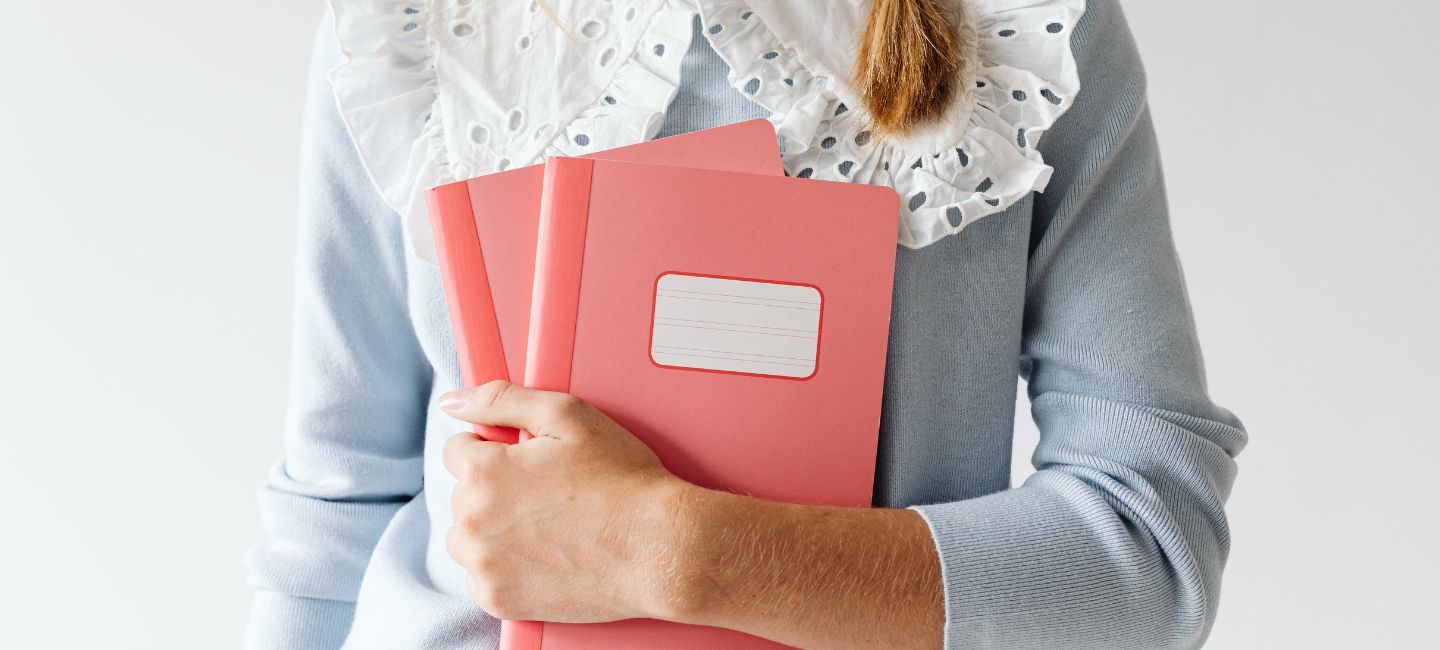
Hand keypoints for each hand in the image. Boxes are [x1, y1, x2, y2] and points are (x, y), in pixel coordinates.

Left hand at [439, 380, 692, 622]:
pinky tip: (543, 555)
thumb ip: (501, 400)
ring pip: (468, 539)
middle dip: (496, 490)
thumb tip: (453, 402)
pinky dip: (504, 568)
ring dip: (493, 530)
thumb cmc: (622, 481)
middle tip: (548, 494)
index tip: (526, 462)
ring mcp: (484, 566)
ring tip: (545, 526)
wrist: (658, 548)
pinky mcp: (499, 600)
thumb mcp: (568, 416)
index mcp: (482, 472)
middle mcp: (473, 521)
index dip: (494, 449)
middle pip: (462, 496)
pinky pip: (482, 578)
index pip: (457, 450)